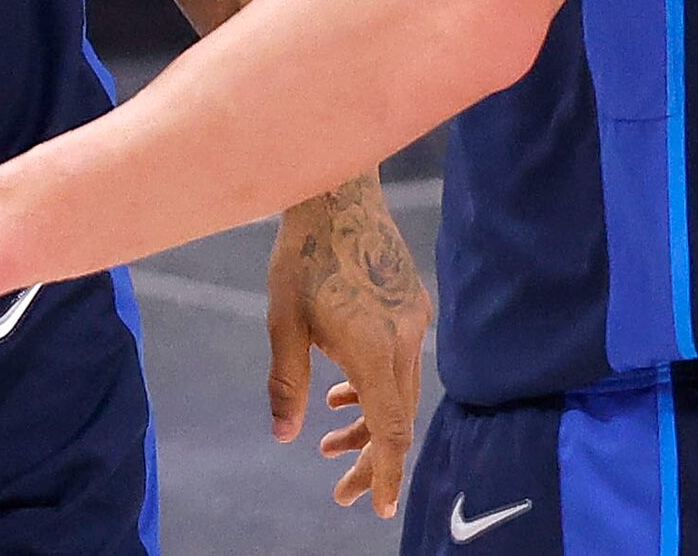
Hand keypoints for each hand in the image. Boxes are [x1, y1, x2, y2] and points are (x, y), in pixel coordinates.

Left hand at [266, 177, 430, 517]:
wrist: (337, 193)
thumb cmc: (302, 254)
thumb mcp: (283, 320)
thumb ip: (287, 381)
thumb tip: (285, 435)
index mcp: (375, 348)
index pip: (390, 426)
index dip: (386, 471)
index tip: (379, 505)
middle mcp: (405, 339)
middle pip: (398, 416)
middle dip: (371, 456)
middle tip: (342, 487)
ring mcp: (414, 320)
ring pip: (400, 390)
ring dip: (369, 420)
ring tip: (330, 441)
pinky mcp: (412, 304)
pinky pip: (401, 362)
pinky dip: (375, 386)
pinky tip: (340, 392)